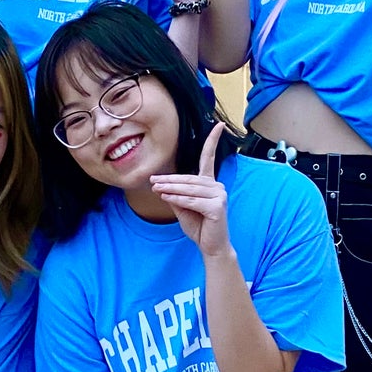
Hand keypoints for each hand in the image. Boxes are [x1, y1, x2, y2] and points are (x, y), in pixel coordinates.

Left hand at [151, 122, 230, 256]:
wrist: (210, 246)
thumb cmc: (198, 226)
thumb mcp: (182, 208)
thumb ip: (175, 195)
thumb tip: (160, 185)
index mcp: (210, 183)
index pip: (210, 159)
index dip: (213, 141)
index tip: (219, 125)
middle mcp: (217, 186)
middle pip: (189, 179)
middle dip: (169, 180)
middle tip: (152, 181)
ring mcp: (220, 196)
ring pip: (189, 189)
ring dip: (170, 190)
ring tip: (155, 189)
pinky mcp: (218, 207)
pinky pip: (192, 201)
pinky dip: (178, 200)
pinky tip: (166, 198)